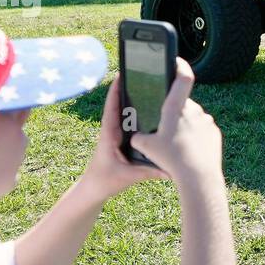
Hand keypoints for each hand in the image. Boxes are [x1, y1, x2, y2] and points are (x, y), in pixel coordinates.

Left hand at [80, 75, 167, 199]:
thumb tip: (170, 169)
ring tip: (150, 87)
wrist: (95, 190)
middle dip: (129, 89)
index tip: (121, 74)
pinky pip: (131, 123)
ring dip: (135, 100)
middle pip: (120, 105)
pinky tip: (152, 111)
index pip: (112, 107)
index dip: (115, 90)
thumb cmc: (105, 181)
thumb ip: (148, 172)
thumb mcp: (128, 176)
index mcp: (109, 134)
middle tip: (142, 74)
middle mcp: (112, 131)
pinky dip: (139, 114)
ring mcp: (117, 135)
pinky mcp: (122, 141)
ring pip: (126, 113)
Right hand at [128, 58, 224, 184]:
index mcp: (176, 108)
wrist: (199, 177)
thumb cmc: (171, 159)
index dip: (180, 65)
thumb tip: (135, 136)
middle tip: (165, 128)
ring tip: (176, 144)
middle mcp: (194, 110)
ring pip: (193, 118)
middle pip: (183, 104)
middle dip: (174, 112)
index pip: (183, 78)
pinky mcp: (214, 133)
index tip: (176, 60)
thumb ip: (138, 137)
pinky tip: (188, 150)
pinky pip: (202, 130)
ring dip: (185, 125)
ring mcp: (207, 121)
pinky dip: (195, 136)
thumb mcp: (147, 148)